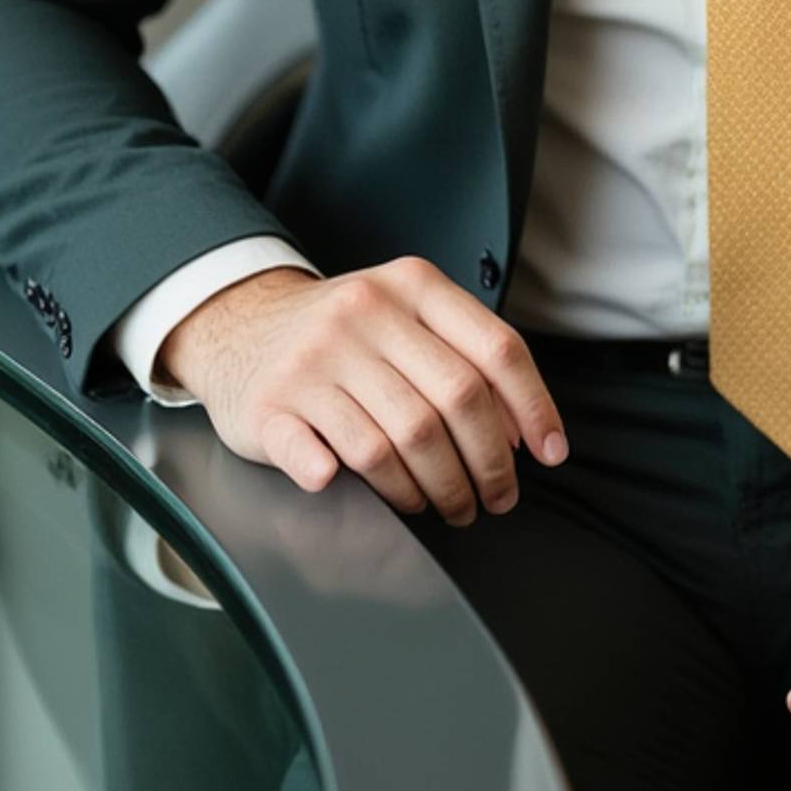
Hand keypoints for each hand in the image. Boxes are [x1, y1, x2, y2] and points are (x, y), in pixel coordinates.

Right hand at [156, 256, 569, 525]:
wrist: (240, 323)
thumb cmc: (344, 331)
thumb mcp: (404, 312)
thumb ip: (464, 353)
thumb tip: (523, 429)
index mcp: (412, 285)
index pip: (496, 347)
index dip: (533, 407)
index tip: (549, 454)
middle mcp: (366, 313)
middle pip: (455, 402)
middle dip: (487, 464)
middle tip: (494, 498)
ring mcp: (316, 357)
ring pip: (401, 440)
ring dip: (435, 489)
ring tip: (446, 505)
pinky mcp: (273, 404)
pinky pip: (327, 457)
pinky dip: (352, 484)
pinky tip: (365, 493)